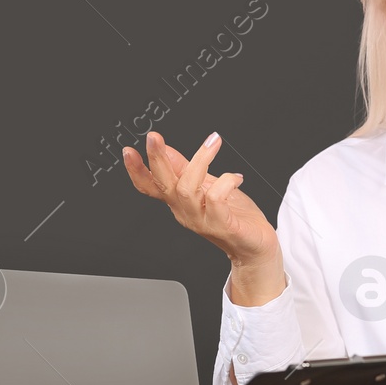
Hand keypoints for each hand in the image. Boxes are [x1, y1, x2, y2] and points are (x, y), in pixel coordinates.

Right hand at [123, 131, 282, 298]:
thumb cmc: (234, 216)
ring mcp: (202, 220)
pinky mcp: (221, 225)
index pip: (150, 187)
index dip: (136, 171)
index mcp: (179, 202)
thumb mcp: (207, 185)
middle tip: (154, 137)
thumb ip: (185, 169)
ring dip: (199, 161)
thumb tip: (166, 150)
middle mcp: (186, 212)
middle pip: (164, 185)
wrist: (257, 246)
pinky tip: (236, 178)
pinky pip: (215, 199)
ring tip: (213, 142)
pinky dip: (225, 182)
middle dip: (156, 159)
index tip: (129, 151)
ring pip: (187, 189)